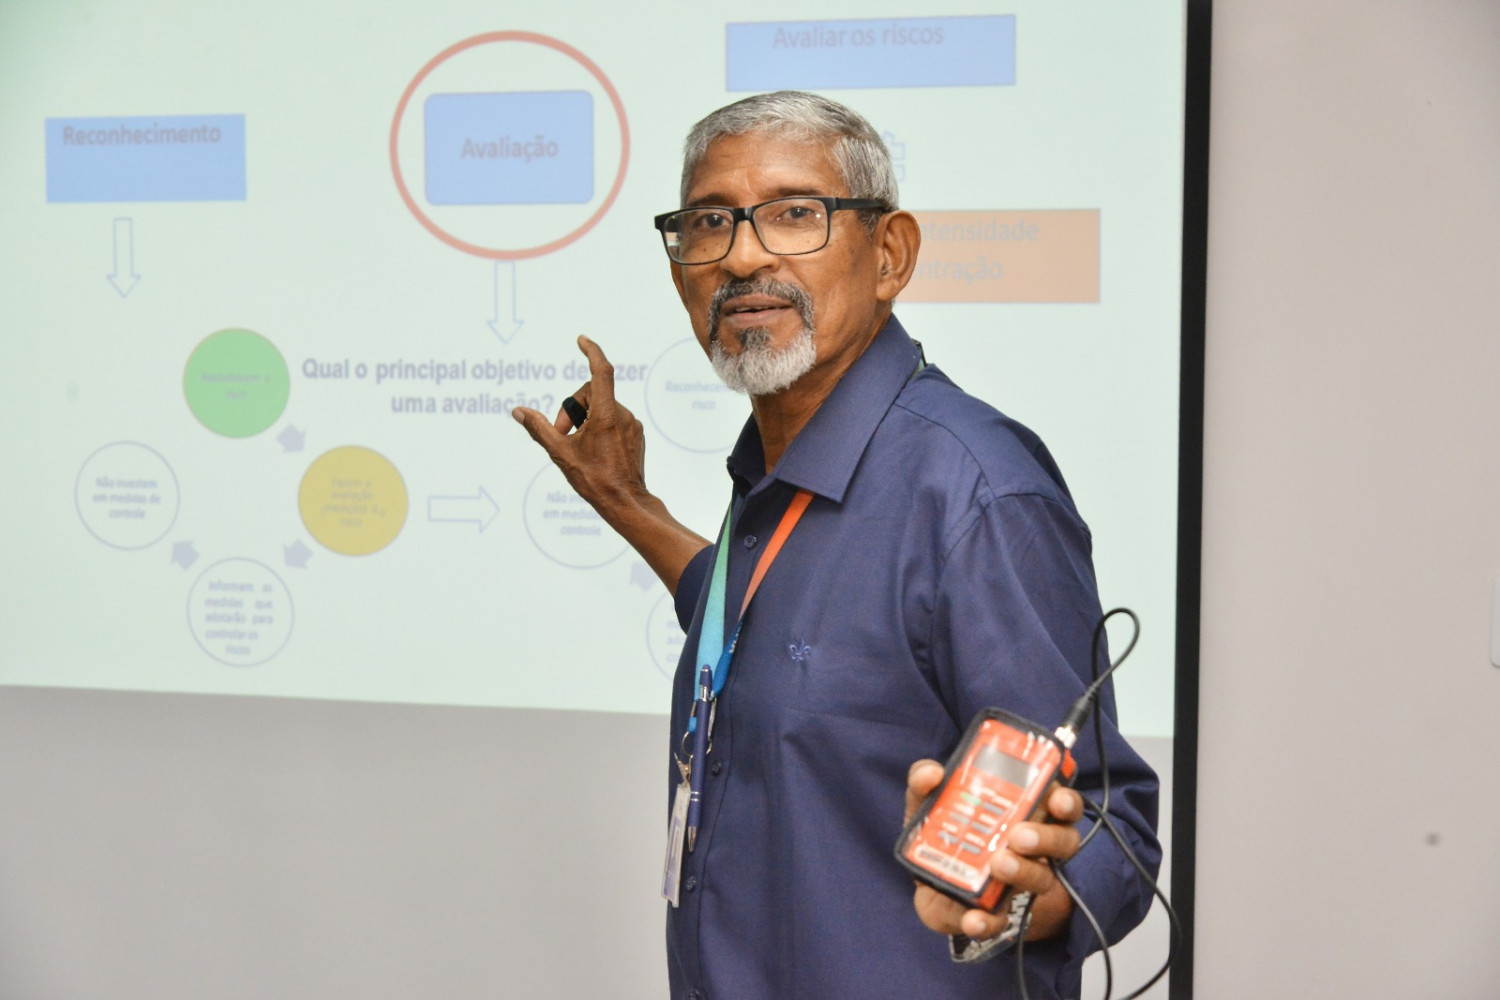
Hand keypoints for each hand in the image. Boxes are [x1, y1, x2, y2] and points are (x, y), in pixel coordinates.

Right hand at [513, 336, 707, 593]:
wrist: (625, 502)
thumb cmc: (594, 480)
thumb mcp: (560, 453)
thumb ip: (539, 428)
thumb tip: (519, 411)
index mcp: (606, 414)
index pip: (601, 371)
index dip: (591, 351)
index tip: (581, 341)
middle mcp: (622, 414)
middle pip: (592, 394)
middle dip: (573, 409)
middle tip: (562, 434)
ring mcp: (632, 424)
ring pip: (602, 408)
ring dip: (585, 420)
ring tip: (577, 446)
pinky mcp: (636, 435)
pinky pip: (613, 420)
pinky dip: (599, 427)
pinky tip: (593, 451)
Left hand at [904, 759, 1083, 942]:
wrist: (927, 879)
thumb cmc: (942, 829)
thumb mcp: (928, 798)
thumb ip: (924, 780)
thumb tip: (931, 774)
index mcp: (1026, 810)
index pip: (1062, 802)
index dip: (1066, 800)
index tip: (1057, 799)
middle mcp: (1034, 846)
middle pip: (1063, 840)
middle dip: (1046, 837)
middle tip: (1019, 836)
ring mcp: (1019, 880)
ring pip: (1043, 879)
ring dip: (1024, 872)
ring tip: (1000, 865)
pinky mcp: (995, 912)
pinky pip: (1000, 921)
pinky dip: (987, 921)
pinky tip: (973, 919)